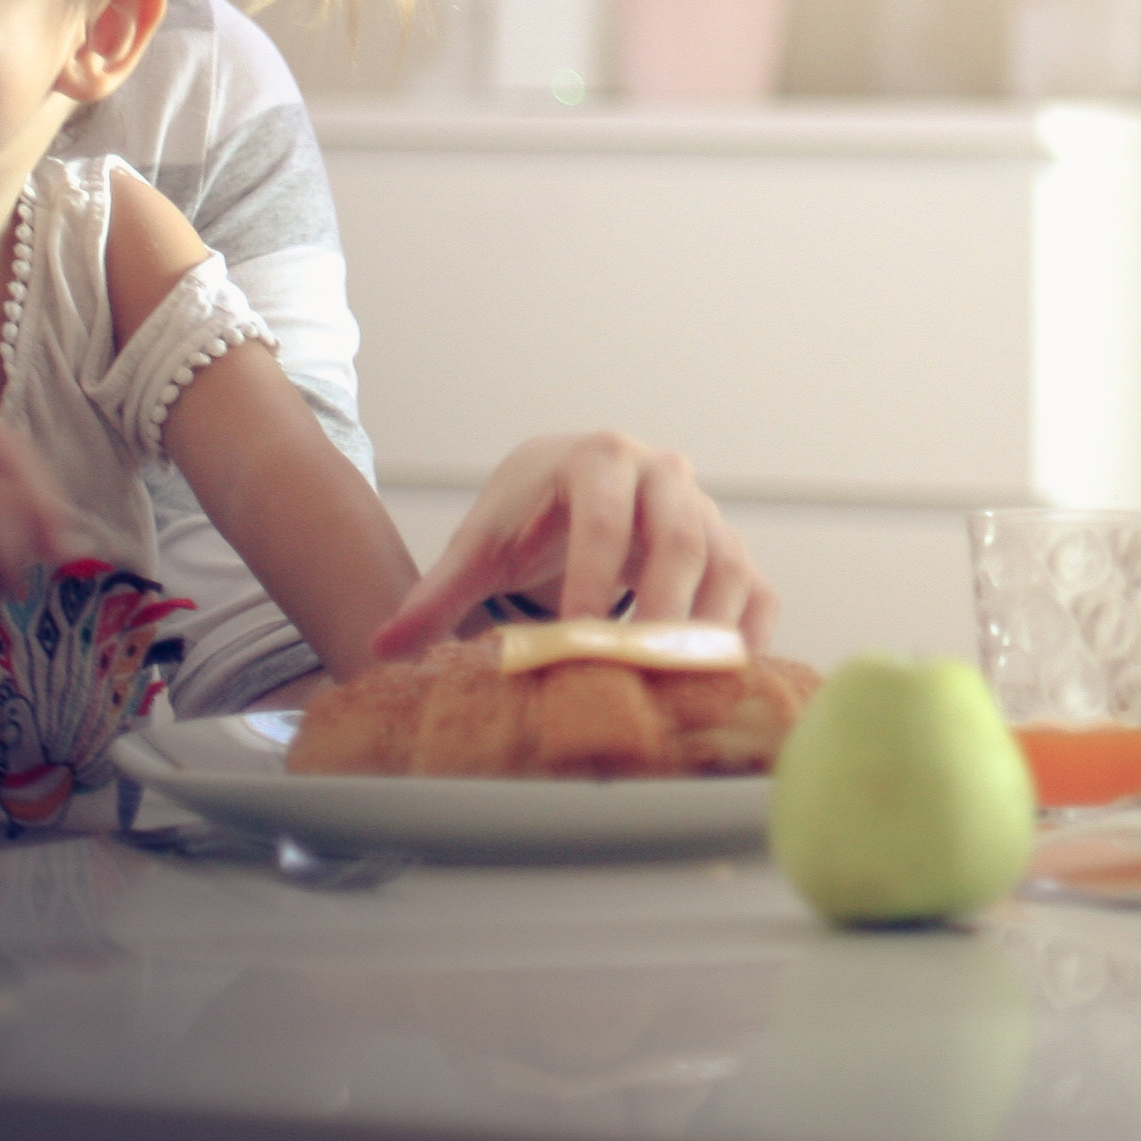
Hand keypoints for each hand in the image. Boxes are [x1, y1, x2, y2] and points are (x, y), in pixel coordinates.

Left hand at [368, 432, 773, 656]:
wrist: (572, 483)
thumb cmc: (527, 514)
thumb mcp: (481, 544)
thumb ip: (437, 593)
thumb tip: (384, 643)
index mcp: (598, 460)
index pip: (601, 517)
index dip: (592, 576)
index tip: (577, 635)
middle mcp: (662, 473)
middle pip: (679, 536)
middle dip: (661, 606)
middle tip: (640, 667)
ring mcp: (704, 508)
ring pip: (726, 561)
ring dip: (711, 624)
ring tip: (686, 681)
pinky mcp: (728, 546)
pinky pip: (755, 586)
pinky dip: (748, 631)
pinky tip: (728, 677)